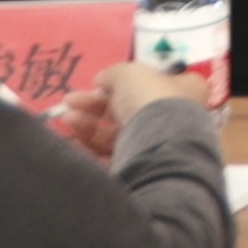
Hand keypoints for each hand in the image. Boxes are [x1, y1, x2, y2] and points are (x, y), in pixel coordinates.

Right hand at [50, 61, 211, 159]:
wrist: (157, 147)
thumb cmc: (151, 100)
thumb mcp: (130, 73)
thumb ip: (114, 75)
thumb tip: (102, 79)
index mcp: (180, 95)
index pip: (147, 88)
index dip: (119, 85)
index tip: (96, 82)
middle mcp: (169, 124)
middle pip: (124, 114)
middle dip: (92, 107)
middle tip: (68, 102)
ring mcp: (152, 151)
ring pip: (113, 138)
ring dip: (85, 126)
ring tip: (66, 120)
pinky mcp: (135, 174)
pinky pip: (106, 161)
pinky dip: (86, 151)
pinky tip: (69, 143)